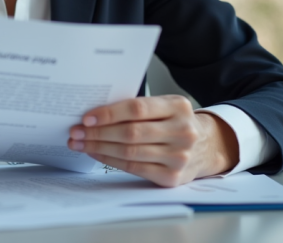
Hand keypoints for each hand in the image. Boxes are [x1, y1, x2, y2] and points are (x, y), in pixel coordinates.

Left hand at [68, 95, 238, 186]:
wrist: (207, 146)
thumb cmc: (176, 122)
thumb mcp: (165, 106)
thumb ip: (138, 107)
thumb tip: (95, 112)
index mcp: (178, 107)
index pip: (137, 108)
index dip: (109, 113)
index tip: (87, 117)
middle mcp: (182, 132)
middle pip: (130, 132)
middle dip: (98, 132)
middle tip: (76, 131)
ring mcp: (179, 156)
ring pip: (129, 152)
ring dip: (99, 147)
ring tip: (80, 143)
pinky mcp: (172, 177)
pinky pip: (133, 168)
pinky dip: (110, 160)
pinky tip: (96, 153)